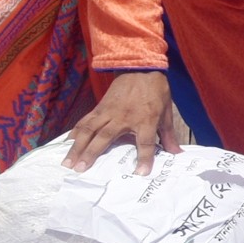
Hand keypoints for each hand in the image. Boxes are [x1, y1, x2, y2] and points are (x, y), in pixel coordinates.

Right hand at [66, 71, 180, 173]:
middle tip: (80, 170)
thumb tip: (176, 154)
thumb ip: (168, 135)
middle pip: (105, 137)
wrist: (141, 69)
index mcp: (145, 120)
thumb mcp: (167, 113)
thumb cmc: (156, 92)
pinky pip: (85, 121)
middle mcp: (124, 117)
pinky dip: (75, 132)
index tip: (140, 173)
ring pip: (89, 130)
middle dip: (92, 154)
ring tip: (67, 162)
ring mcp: (108, 112)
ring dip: (77, 146)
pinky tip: (68, 143)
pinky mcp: (99, 108)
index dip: (144, 158)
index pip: (145, 143)